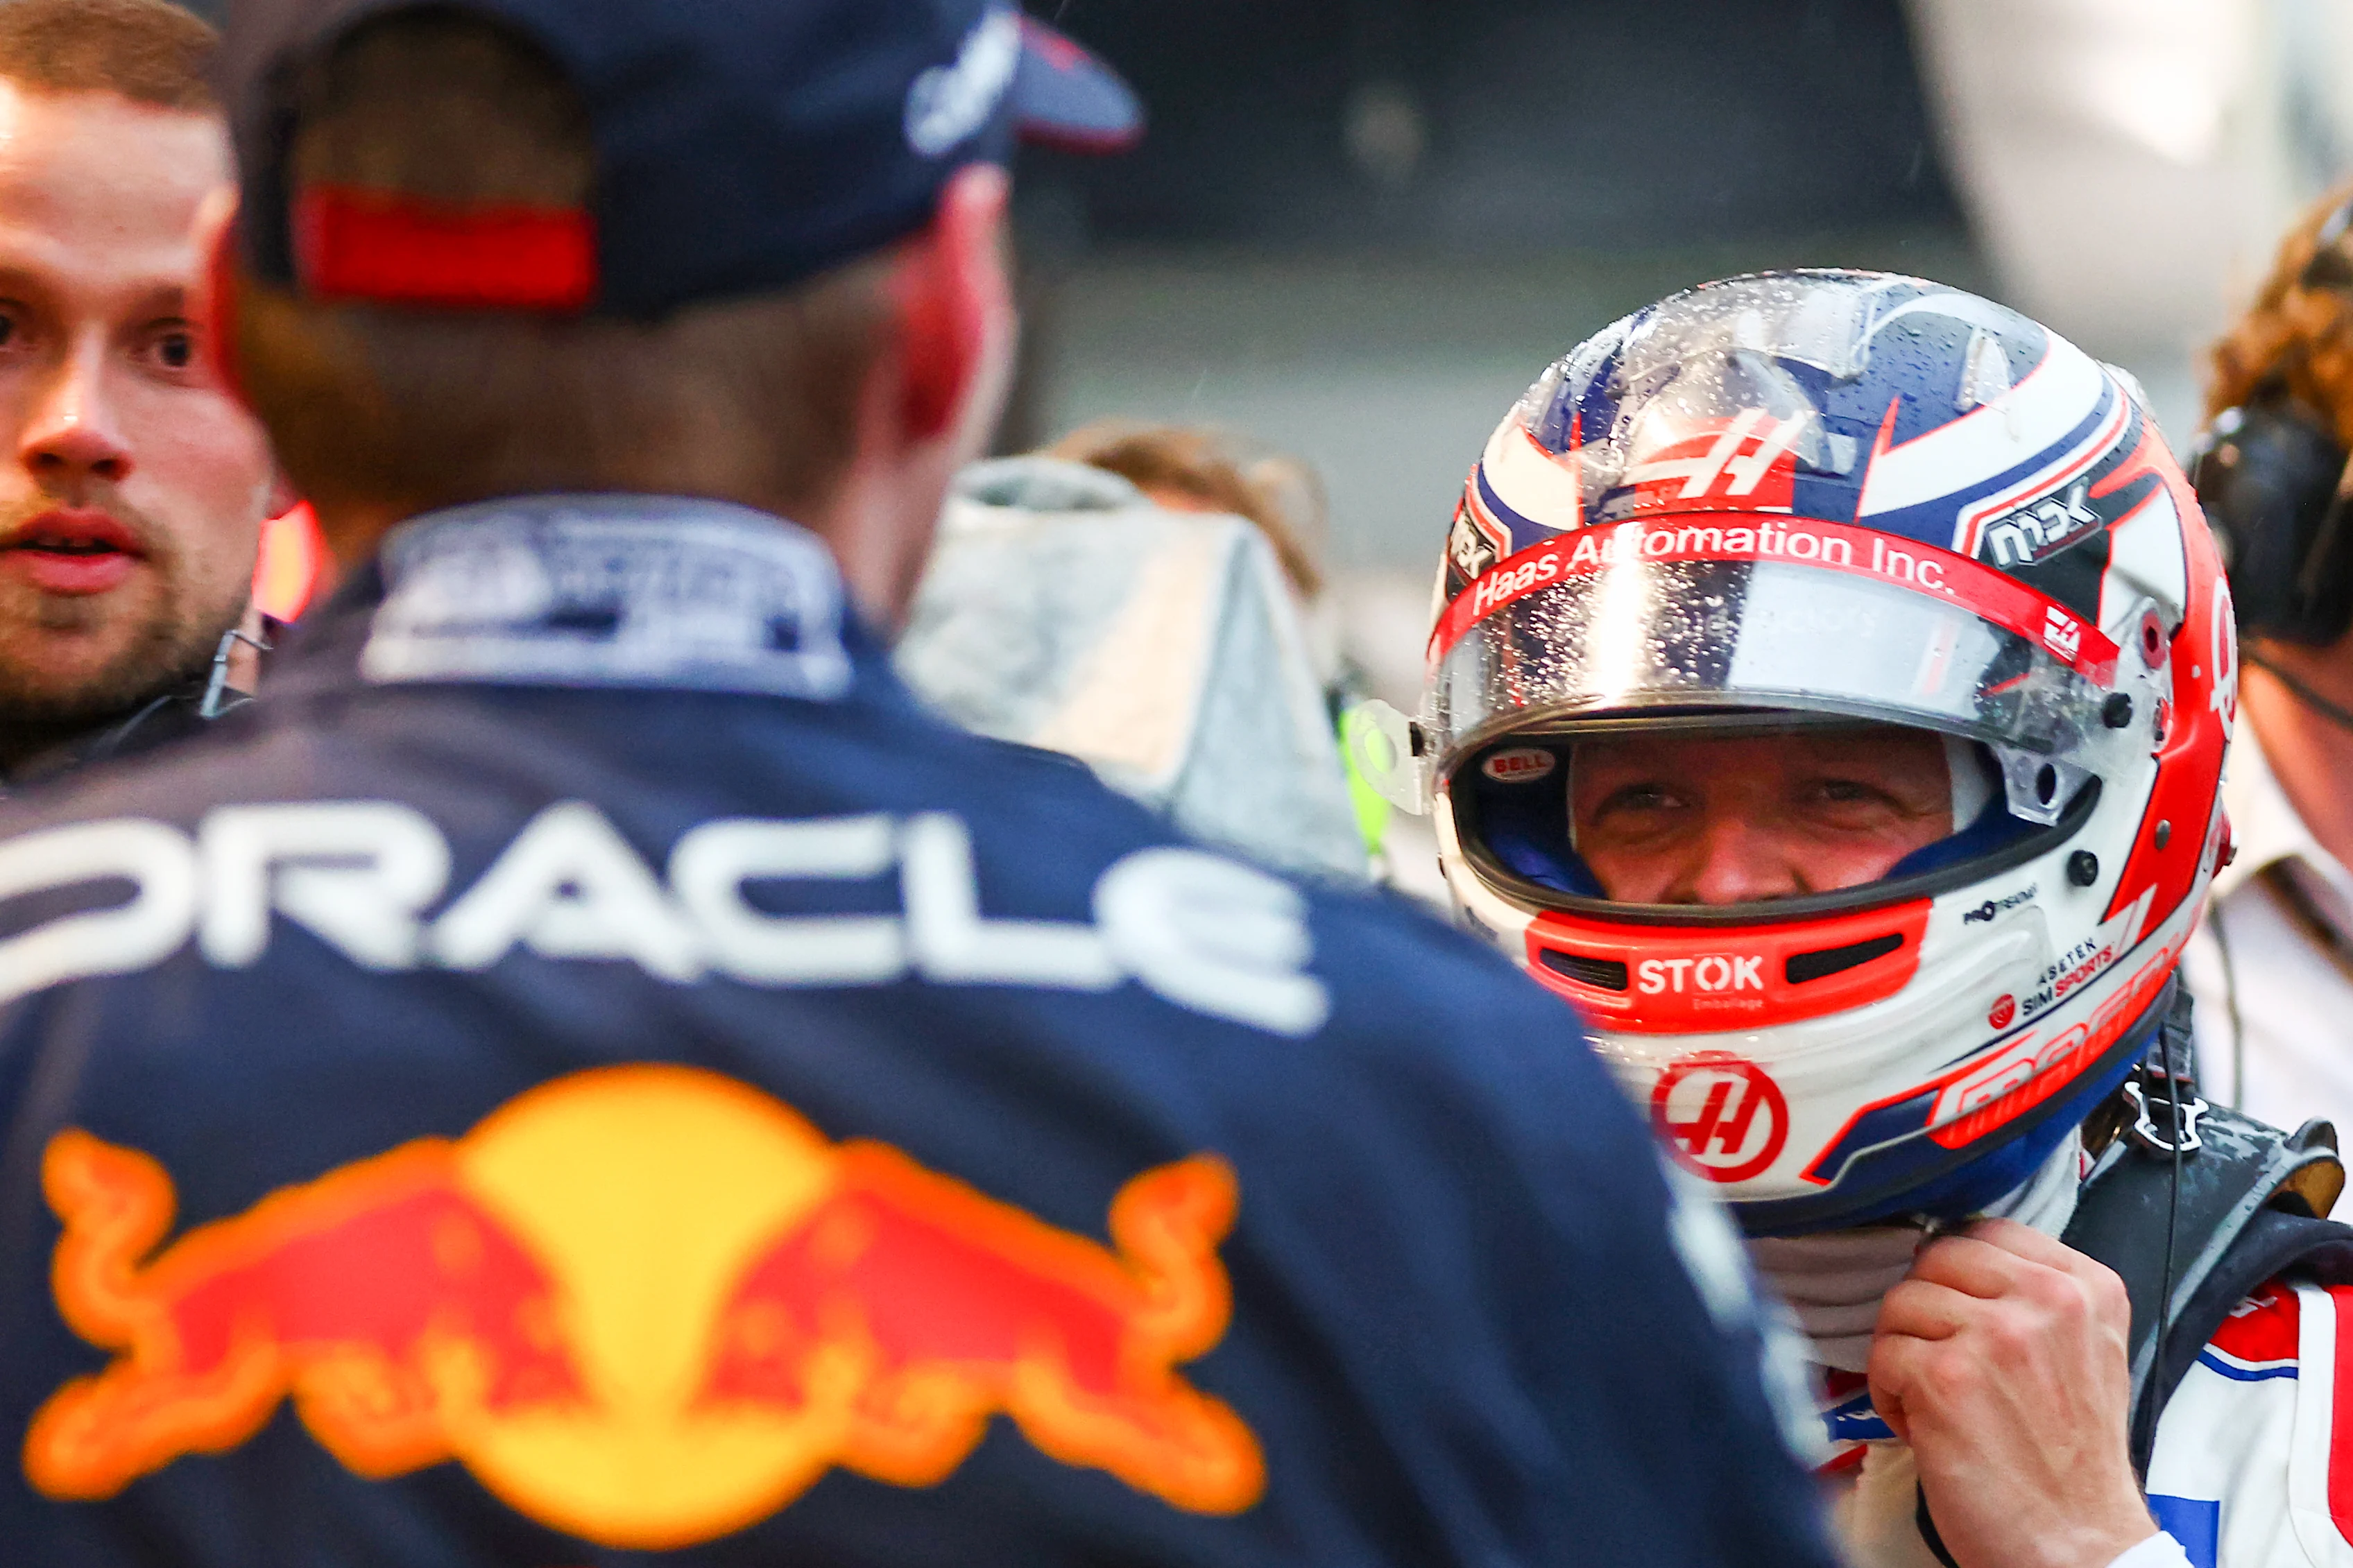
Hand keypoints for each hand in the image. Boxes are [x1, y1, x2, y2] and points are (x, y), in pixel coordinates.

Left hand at [1867, 1218, 2154, 1567]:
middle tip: (1941, 1359)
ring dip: (1903, 1352)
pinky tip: (1922, 1424)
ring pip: (1901, 1302)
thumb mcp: (2086, 1351)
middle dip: (1925, 1309)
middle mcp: (2046, 1301)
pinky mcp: (1947, 1377)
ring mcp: (1996, 1335)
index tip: (1958, 1312)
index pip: (1986, 1230)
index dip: (1956, 1273)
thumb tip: (1952, 1253)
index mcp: (2085, 1287)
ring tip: (1935, 1398)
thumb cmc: (2071, 1458)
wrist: (2081, 1544)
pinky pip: (1882, 1354)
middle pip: (1936, 1258)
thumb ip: (2033, 1295)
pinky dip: (1889, 1393)